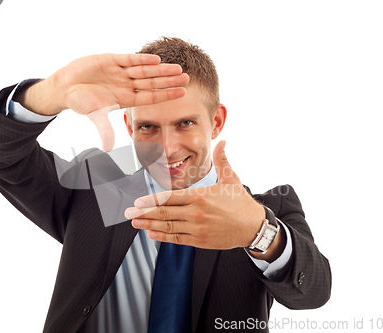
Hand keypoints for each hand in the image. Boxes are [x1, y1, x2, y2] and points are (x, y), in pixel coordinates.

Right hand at [15, 53, 188, 150]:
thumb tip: (108, 150)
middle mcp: (127, 85)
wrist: (65, 86)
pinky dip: (142, 59)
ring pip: (145, 70)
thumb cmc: (80, 102)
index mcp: (126, 99)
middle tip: (187, 78)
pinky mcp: (112, 60)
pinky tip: (156, 59)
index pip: (151, 97)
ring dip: (161, 69)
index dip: (167, 95)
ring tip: (177, 67)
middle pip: (152, 82)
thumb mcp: (94, 116)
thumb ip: (104, 130)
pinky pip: (130, 59)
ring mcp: (121, 72)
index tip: (183, 92)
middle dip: (169, 80)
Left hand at [124, 141, 266, 249]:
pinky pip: (177, 239)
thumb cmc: (241, 203)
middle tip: (129, 212)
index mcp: (200, 196)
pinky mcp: (200, 241)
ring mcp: (197, 229)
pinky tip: (152, 233)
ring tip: (136, 223)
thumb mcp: (231, 179)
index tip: (138, 201)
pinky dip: (163, 237)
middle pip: (164, 213)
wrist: (253, 226)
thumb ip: (222, 161)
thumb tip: (223, 142)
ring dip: (149, 225)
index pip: (170, 197)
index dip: (151, 200)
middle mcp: (196, 213)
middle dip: (144, 212)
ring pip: (168, 227)